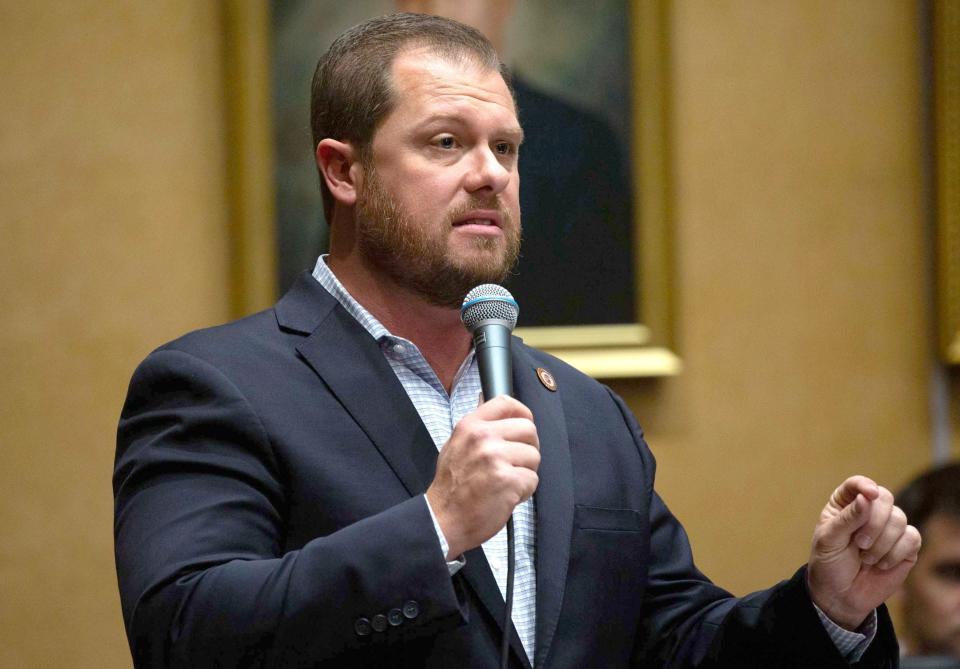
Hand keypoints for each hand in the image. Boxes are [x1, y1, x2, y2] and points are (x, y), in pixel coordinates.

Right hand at [426, 395, 539, 558]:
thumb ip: (477, 428)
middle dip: (528, 448)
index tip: (524, 424)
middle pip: (528, 429)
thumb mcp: (455, 445)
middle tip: (515, 464)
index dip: (522, 413)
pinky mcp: (508, 480)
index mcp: (469, 426)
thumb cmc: (451, 487)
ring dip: (525, 472)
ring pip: (534, 456)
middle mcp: (482, 438)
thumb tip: (496, 406)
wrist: (442, 520)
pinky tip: (506, 496)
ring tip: (506, 483)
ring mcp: (495, 458)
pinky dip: (524, 491)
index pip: (505, 403)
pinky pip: (532, 479)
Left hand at [807, 475, 920, 629]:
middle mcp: (869, 511)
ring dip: (882, 543)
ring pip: (899, 518)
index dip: (865, 485)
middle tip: (860, 544)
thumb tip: (866, 498)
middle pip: (885, 498)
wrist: (841, 595)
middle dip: (874, 523)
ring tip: (866, 558)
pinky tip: (881, 564)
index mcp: (845, 504)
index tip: (870, 494)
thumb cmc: (830, 564)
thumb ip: (847, 518)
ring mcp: (889, 528)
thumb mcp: (829, 540)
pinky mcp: (905, 546)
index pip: (857, 484)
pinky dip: (895, 553)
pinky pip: (912, 538)